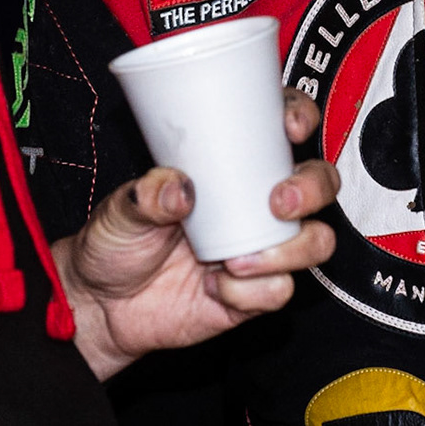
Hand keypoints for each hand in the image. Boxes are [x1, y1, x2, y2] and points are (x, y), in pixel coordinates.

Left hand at [54, 88, 338, 380]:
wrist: (104, 308)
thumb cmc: (117, 242)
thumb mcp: (120, 207)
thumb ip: (146, 195)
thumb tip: (180, 189)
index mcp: (229, 167)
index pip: (280, 127)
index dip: (300, 117)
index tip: (291, 126)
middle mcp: (254, 204)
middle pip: (319, 183)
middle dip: (313, 188)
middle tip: (279, 201)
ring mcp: (261, 248)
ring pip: (315, 241)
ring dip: (289, 250)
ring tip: (236, 260)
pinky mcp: (256, 293)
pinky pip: (280, 291)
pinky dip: (251, 292)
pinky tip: (215, 287)